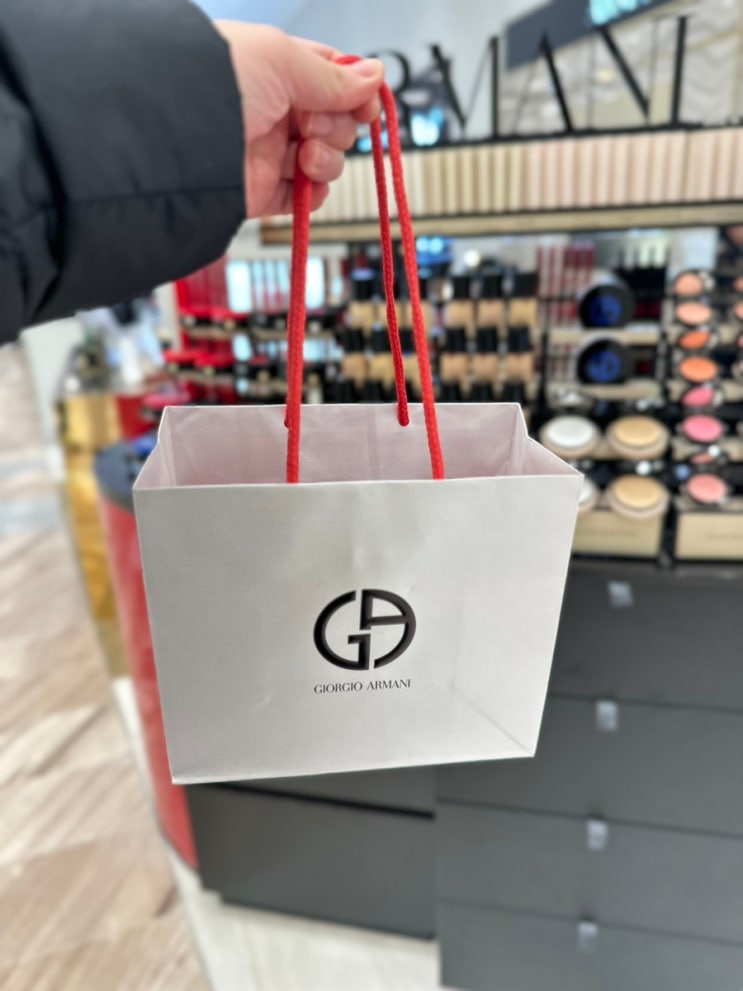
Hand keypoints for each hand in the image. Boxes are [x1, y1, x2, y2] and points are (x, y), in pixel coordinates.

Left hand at [214, 23, 383, 217]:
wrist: (177, 135)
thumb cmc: (216, 81)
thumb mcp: (283, 60)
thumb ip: (333, 74)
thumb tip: (374, 75)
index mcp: (276, 70)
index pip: (331, 79)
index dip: (355, 93)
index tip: (366, 105)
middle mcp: (273, 110)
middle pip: (334, 123)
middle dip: (334, 126)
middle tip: (310, 124)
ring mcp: (268, 152)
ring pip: (325, 161)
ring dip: (326, 160)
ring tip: (304, 155)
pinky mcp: (262, 191)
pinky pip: (305, 198)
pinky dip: (313, 193)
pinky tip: (305, 181)